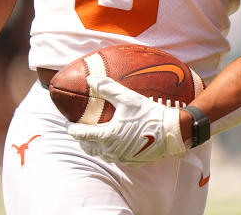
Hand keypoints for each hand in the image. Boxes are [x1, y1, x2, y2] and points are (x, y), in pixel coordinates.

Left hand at [67, 75, 186, 164]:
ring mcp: (122, 158)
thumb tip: (90, 79)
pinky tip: (116, 142)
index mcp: (107, 136)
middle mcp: (111, 151)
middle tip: (80, 131)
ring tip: (96, 136)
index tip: (68, 123)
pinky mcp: (132, 161)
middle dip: (81, 140)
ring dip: (95, 146)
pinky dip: (111, 150)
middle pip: (88, 148)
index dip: (72, 128)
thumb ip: (107, 88)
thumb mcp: (127, 98)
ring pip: (102, 154)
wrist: (171, 132)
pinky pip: (116, 157)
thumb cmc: (149, 114)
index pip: (81, 135)